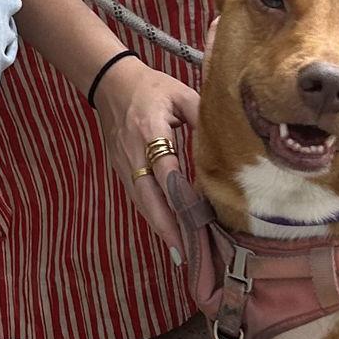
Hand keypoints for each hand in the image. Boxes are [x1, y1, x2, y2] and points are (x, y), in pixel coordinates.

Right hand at [93, 56, 201, 259]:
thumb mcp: (180, 94)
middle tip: (188, 255)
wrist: (111, 83)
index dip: (180, 200)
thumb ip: (203, 116)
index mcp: (150, 132)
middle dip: (168, 228)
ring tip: (183, 253)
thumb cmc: (150, 87)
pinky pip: (138, 197)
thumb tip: (227, 140)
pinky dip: (153, 216)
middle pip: (149, 198)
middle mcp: (133, 153)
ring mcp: (124, 164)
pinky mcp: (121, 169)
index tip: (195, 223)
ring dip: (161, 228)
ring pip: (142, 203)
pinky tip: (169, 231)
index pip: (166, 172)